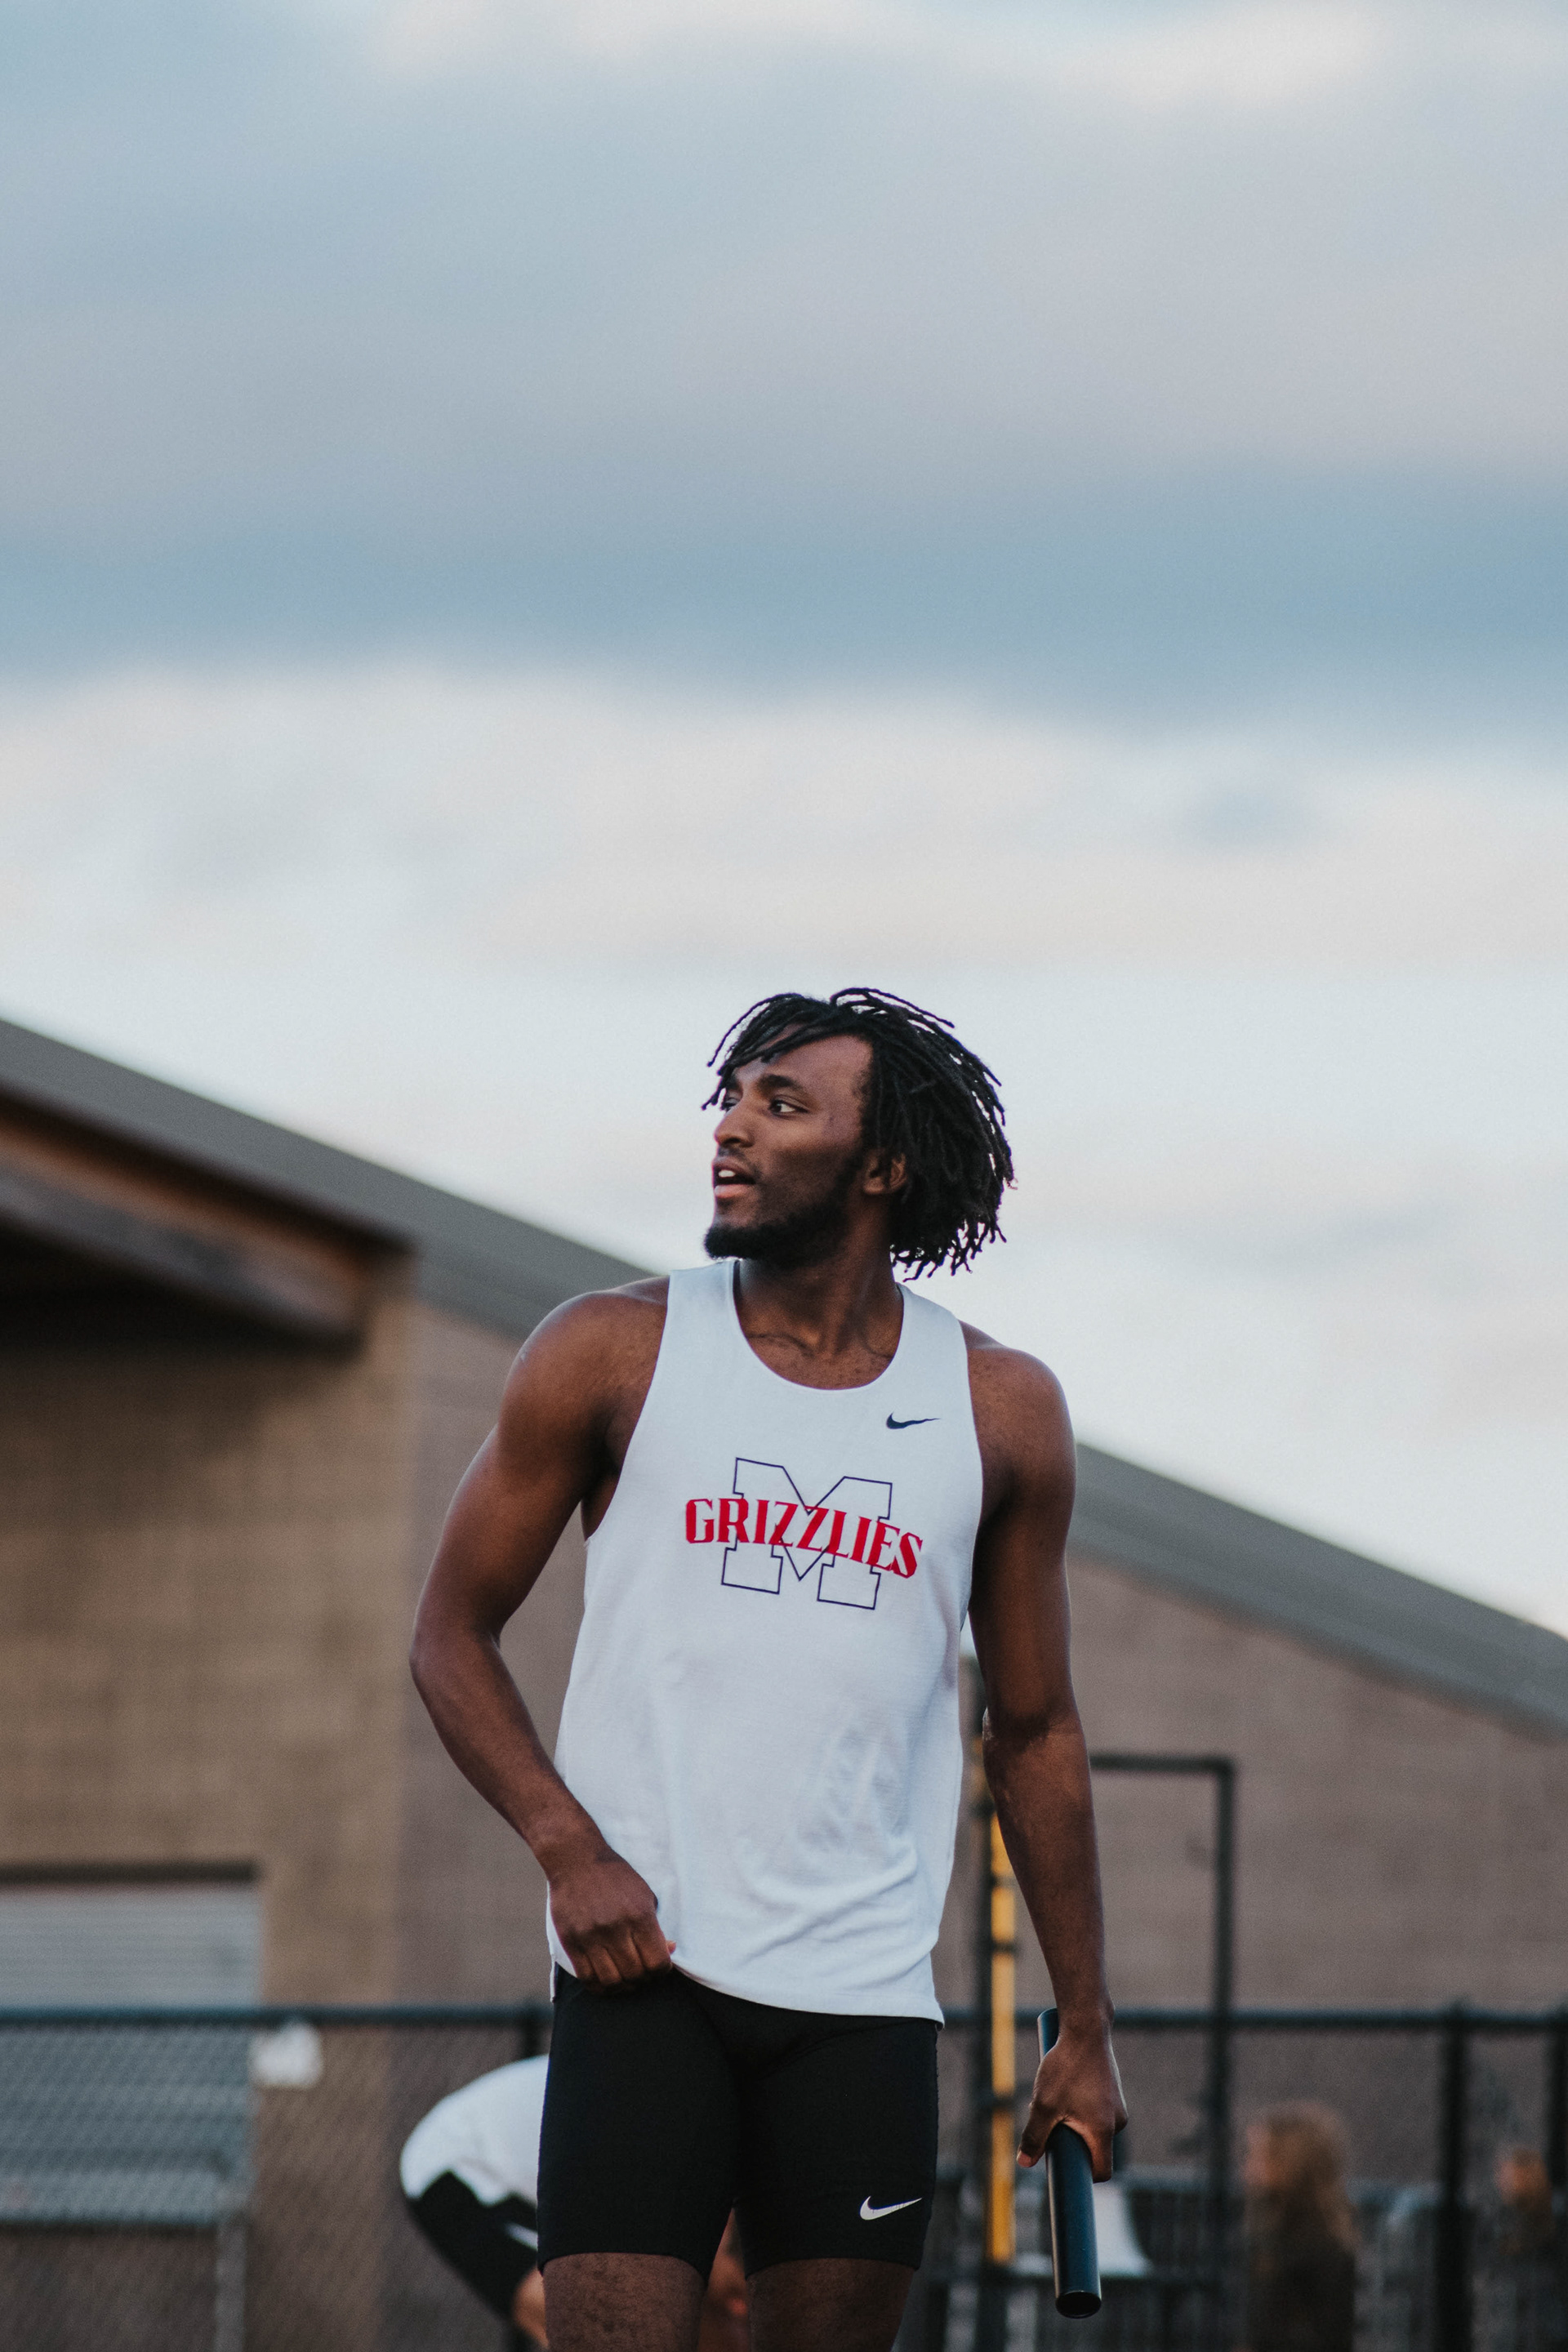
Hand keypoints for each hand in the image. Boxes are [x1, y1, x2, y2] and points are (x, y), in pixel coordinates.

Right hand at [547, 1839, 673, 1987]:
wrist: (576, 1859)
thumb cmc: (615, 1876)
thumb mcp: (644, 1894)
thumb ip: (656, 1926)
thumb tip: (668, 1951)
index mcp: (639, 1915)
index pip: (657, 1962)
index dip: (663, 1970)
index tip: (660, 1966)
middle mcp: (615, 1928)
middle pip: (635, 1974)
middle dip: (643, 1978)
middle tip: (642, 1972)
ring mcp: (591, 1936)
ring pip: (612, 1981)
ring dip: (623, 1986)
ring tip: (625, 1979)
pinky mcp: (571, 1941)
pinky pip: (587, 1978)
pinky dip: (600, 1986)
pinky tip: (606, 1981)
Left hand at [1017, 2016, 1126, 2179]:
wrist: (1085, 2028)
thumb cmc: (1065, 2067)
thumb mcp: (1044, 2104)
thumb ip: (1034, 2136)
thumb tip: (1024, 2163)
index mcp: (1104, 2131)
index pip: (1101, 2171)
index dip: (1082, 2176)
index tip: (1062, 2169)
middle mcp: (1117, 2121)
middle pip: (1094, 2149)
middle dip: (1071, 2144)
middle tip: (1050, 2127)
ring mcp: (1117, 2105)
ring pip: (1093, 2128)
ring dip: (1073, 2123)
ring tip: (1054, 2101)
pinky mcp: (1112, 2091)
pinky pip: (1096, 2111)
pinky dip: (1080, 2108)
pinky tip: (1065, 2089)